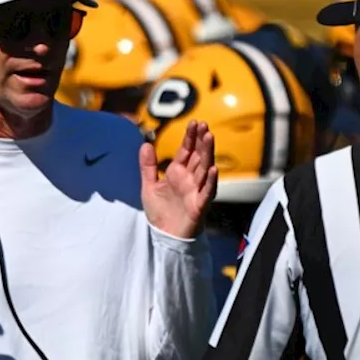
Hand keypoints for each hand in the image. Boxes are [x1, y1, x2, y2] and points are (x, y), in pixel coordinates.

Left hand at [140, 120, 216, 238]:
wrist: (164, 236)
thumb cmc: (160, 212)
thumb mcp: (148, 187)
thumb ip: (147, 167)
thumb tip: (145, 144)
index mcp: (178, 173)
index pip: (187, 151)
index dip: (191, 137)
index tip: (195, 122)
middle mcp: (189, 179)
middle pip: (198, 156)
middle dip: (202, 141)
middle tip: (204, 125)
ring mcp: (196, 191)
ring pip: (205, 169)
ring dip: (208, 154)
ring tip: (210, 137)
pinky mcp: (199, 206)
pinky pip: (207, 192)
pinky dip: (211, 181)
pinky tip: (213, 169)